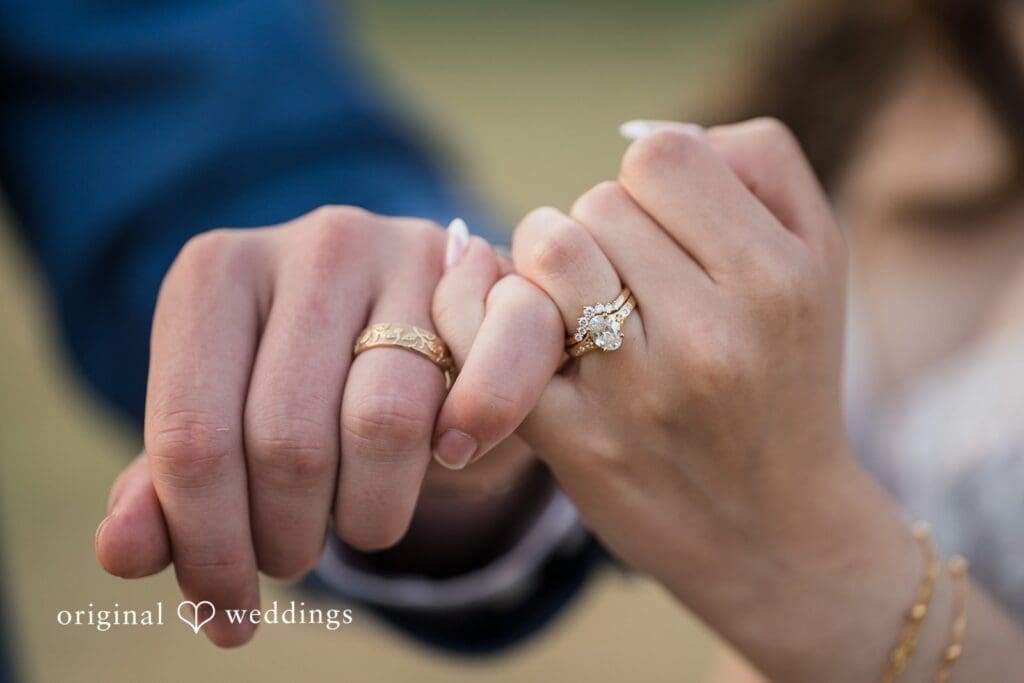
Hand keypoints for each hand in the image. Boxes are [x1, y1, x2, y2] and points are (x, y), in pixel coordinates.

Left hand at [94, 207, 553, 645]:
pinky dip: (465, 446)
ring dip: (369, 513)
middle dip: (286, 538)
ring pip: (385, 425)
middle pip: (288, 442)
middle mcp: (312, 244)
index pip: (193, 437)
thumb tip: (122, 552)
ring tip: (356, 525)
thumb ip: (167, 487)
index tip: (225, 616)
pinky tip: (449, 460)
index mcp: (215, 272)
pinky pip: (482, 388)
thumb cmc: (303, 380)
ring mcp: (406, 250)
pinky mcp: (484, 277)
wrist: (414, 312)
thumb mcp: (225, 423)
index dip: (208, 547)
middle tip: (290, 560)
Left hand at [502, 120, 929, 680]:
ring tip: (579, 302)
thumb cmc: (789, 380)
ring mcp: (637, 390)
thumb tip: (643, 132)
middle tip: (628, 281)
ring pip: (546, 249)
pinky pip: (492, 330)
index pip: (660, 155)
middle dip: (601, 230)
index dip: (649, 180)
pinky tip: (509, 319)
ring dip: (548, 264)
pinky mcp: (575, 439)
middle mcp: (712, 332)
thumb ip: (758, 164)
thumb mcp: (819, 261)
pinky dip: (481, 309)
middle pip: (596, 202)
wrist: (778, 535)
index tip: (662, 227)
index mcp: (775, 277)